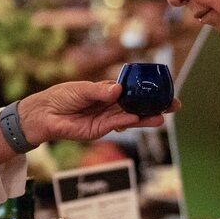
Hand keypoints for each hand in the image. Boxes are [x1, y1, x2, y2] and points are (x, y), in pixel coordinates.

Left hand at [16, 80, 177, 147]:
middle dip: (155, 106)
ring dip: (147, 117)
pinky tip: (139, 118)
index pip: (132, 90)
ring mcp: (106, 118)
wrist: (45, 114)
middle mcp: (110, 105)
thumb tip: (117, 89)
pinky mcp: (100, 130)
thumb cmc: (61, 97)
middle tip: (174, 105)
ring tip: (162, 117)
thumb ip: (99, 90)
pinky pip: (117, 124)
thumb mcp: (81, 89)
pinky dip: (128, 121)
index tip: (164, 89)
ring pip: (131, 117)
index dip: (148, 91)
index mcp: (108, 91)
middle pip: (137, 105)